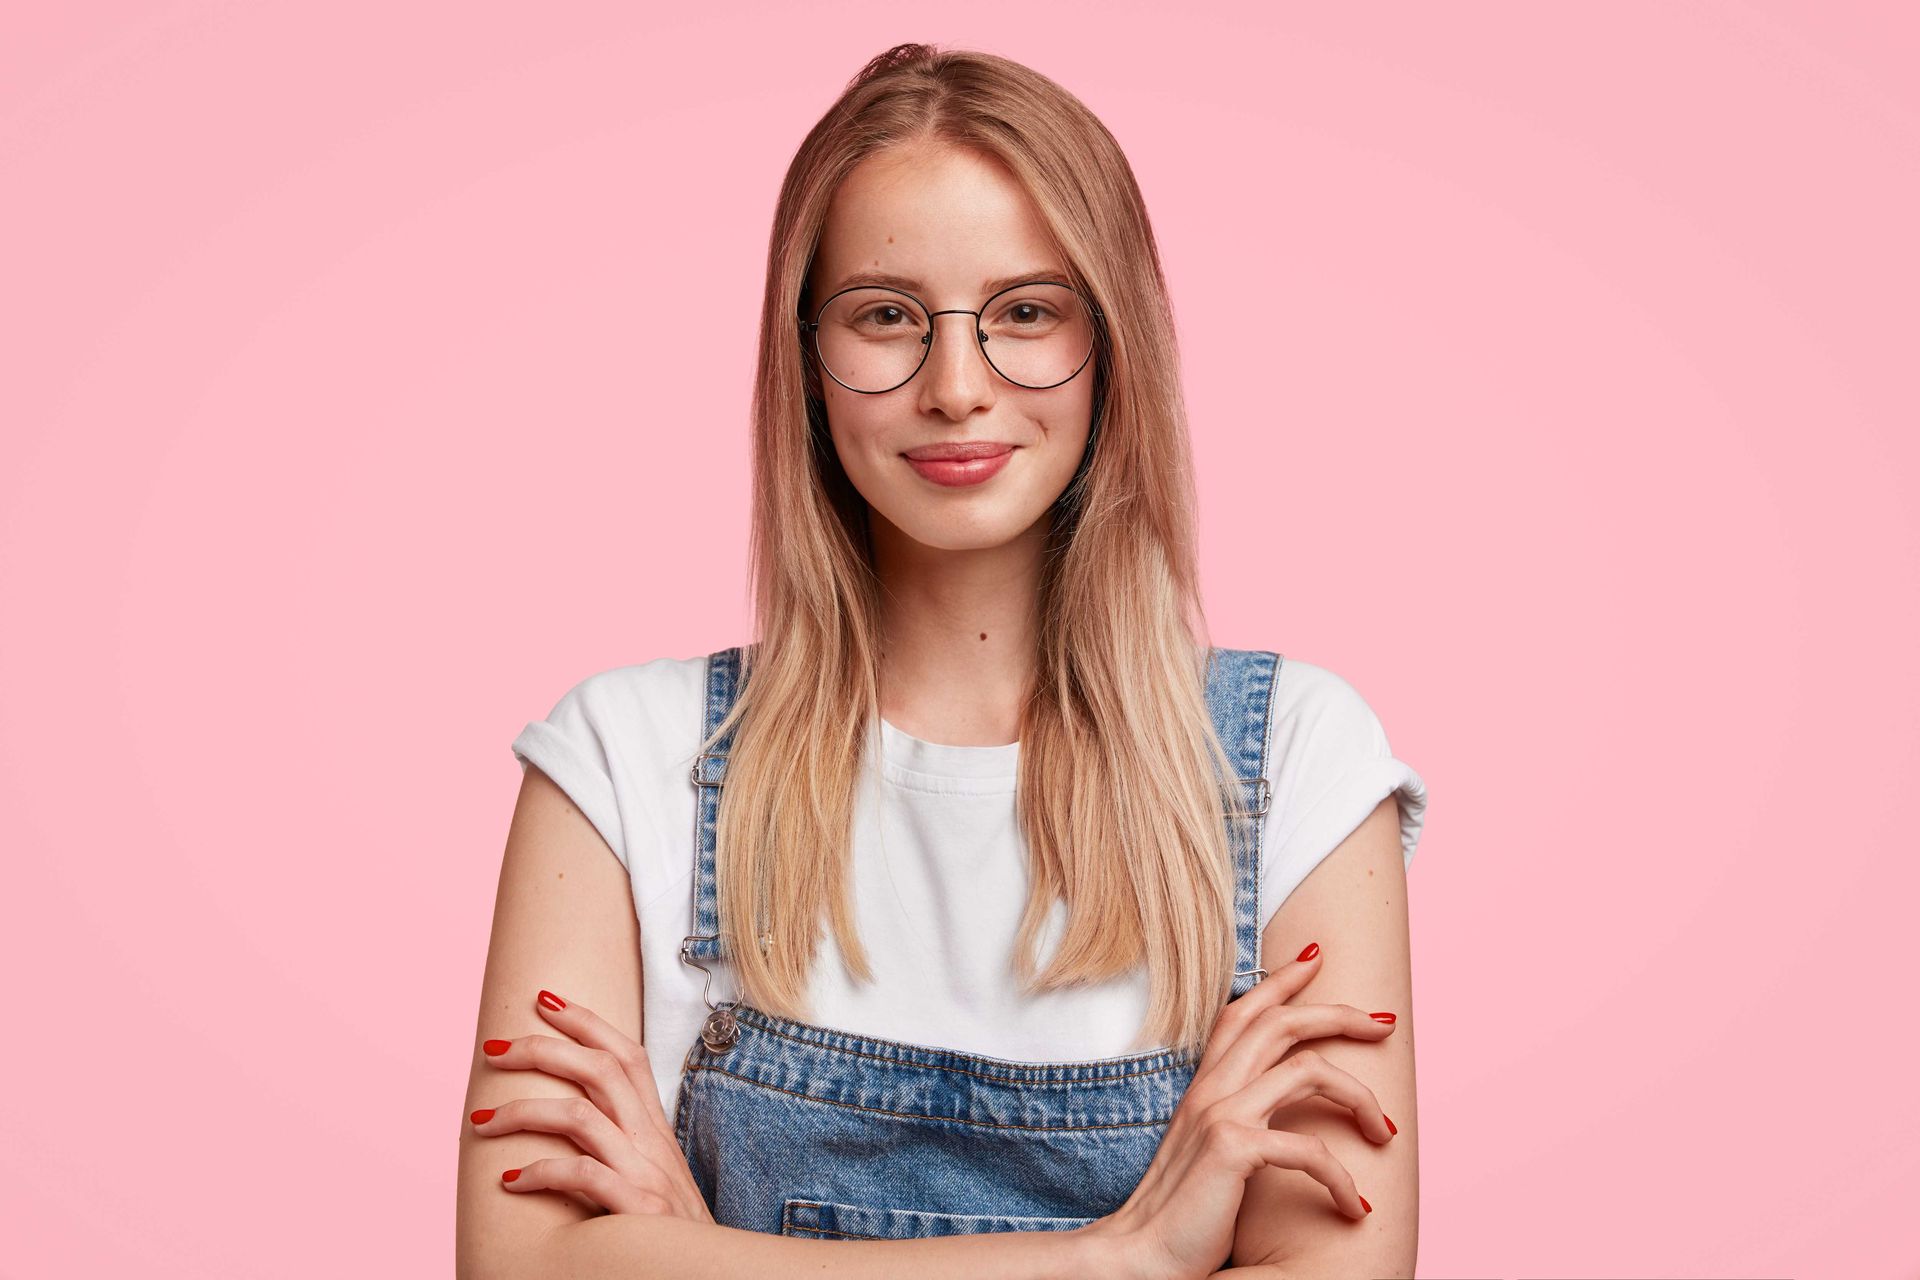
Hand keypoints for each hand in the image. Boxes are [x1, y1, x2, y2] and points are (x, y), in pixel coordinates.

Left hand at [472, 989, 713, 1221]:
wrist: (710, 1275)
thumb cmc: (668, 1231)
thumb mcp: (652, 1174)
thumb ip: (620, 1144)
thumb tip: (568, 1115)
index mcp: (656, 1128)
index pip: (626, 1054)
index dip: (587, 1021)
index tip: (544, 999)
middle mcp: (653, 1142)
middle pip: (599, 1069)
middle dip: (542, 1048)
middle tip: (493, 1049)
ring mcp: (647, 1173)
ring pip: (580, 1114)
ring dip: (522, 1111)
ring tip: (481, 1121)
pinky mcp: (638, 1208)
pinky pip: (581, 1175)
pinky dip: (538, 1172)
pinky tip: (510, 1180)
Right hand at [1079, 943, 1397, 1279]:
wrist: (1137, 1256)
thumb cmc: (1178, 1214)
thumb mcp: (1207, 1153)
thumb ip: (1234, 1123)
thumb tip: (1274, 1115)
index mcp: (1202, 1087)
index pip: (1240, 1012)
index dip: (1279, 981)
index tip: (1315, 958)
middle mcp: (1210, 1089)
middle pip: (1280, 1022)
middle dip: (1339, 1014)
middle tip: (1384, 1023)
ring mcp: (1220, 1114)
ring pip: (1307, 1069)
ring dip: (1359, 1097)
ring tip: (1385, 1129)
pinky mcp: (1232, 1149)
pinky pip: (1309, 1150)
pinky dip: (1341, 1179)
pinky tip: (1354, 1206)